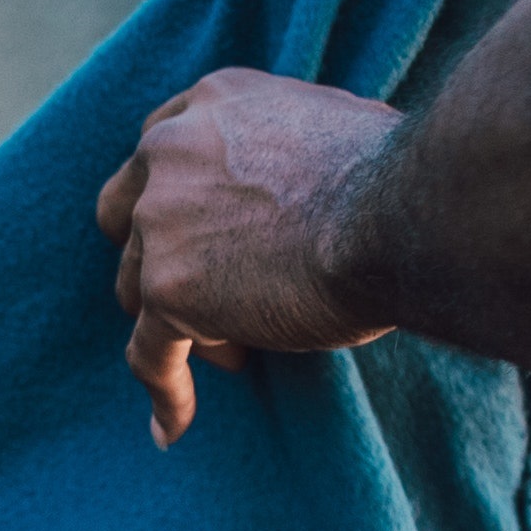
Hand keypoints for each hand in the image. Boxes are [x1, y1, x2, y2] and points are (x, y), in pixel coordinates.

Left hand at [95, 69, 401, 444]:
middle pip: (130, 216)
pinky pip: (149, 355)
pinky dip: (164, 391)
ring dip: (177, 322)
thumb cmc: (398, 179)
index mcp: (213, 103)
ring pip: (138, 287)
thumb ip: (295, 146)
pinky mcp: (170, 289)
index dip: (175, 198)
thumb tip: (323, 177)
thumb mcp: (337, 126)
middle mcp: (171, 150)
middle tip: (208, 292)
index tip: (197, 231)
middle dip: (159, 256)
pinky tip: (173, 427)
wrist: (400, 215)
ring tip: (235, 354)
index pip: (161, 152)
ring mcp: (161, 220)